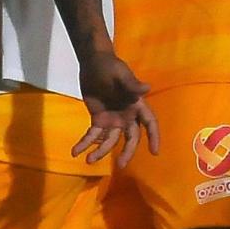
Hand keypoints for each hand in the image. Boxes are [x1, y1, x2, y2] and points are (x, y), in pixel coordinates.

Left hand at [73, 50, 158, 166]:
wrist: (92, 63)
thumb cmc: (110, 66)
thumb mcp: (120, 74)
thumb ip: (131, 84)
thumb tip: (146, 89)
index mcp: (136, 105)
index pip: (149, 123)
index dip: (153, 136)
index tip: (154, 152)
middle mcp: (127, 116)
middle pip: (130, 138)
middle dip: (127, 152)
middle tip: (120, 165)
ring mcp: (112, 119)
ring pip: (109, 141)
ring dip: (100, 151)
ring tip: (88, 160)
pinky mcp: (98, 120)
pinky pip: (92, 135)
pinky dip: (85, 143)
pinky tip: (76, 151)